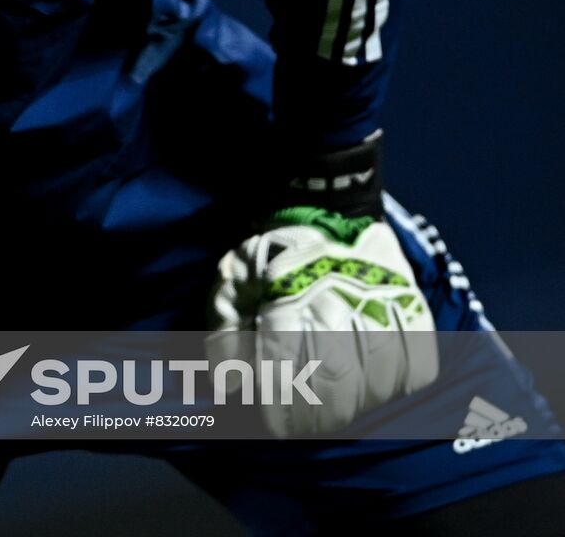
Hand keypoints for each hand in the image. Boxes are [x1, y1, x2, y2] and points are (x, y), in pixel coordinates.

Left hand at [208, 209, 437, 435]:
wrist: (327, 215)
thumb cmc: (273, 258)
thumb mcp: (232, 283)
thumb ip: (225, 332)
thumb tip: (226, 383)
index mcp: (287, 295)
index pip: (286, 367)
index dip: (280, 407)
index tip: (272, 424)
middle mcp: (339, 302)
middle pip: (335, 383)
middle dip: (315, 415)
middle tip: (300, 425)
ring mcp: (381, 307)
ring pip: (377, 382)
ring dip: (353, 407)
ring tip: (332, 412)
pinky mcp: (413, 311)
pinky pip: (417, 367)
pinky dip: (396, 387)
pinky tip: (373, 391)